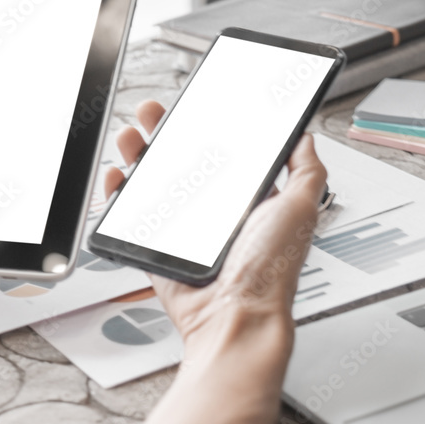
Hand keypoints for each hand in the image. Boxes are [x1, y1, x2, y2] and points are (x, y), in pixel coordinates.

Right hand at [105, 101, 326, 363]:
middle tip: (151, 113)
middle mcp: (217, 215)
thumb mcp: (300, 209)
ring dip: (138, 156)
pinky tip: (118, 177)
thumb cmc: (270, 272)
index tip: (193, 106)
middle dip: (164, 133)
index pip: (224, 154)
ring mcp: (186, 233)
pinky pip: (133, 219)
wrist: (234, 317)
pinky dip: (119, 196)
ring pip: (155, 185)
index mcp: (250, 202)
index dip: (206, 127)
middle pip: (183, 163)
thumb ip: (306, 171)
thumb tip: (306, 137)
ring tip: (129, 138)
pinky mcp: (160, 251)